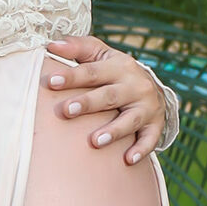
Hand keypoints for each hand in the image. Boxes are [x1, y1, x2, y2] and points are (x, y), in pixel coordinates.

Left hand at [43, 35, 166, 164]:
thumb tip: (51, 45)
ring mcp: (147, 106)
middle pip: (109, 95)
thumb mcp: (100, 54)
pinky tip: (128, 160)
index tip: (51, 81)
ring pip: (130, 119)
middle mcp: (135, 85)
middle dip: (88, 103)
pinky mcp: (155, 124)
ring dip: (114, 131)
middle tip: (66, 111)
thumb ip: (77, 48)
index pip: (92, 71)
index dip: (72, 76)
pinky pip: (150, 138)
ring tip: (95, 141)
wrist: (151, 87)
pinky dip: (141, 149)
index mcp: (119, 66)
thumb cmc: (114, 70)